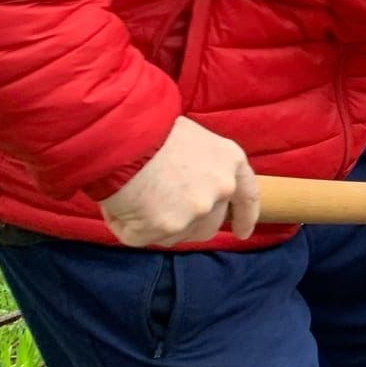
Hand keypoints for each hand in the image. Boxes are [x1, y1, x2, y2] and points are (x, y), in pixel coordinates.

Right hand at [98, 116, 258, 247]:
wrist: (121, 136)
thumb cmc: (151, 129)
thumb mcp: (192, 137)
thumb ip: (204, 165)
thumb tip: (191, 183)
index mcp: (230, 162)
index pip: (248, 197)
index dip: (245, 217)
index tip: (243, 232)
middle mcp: (220, 190)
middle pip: (209, 225)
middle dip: (189, 224)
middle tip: (161, 210)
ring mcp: (195, 212)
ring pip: (177, 235)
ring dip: (157, 226)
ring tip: (134, 199)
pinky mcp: (165, 228)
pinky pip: (142, 237)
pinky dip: (128, 227)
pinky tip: (118, 206)